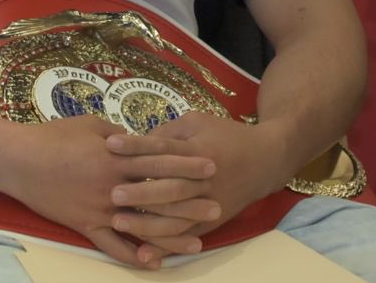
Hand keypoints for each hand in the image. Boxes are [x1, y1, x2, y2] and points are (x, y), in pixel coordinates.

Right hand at [0, 115, 219, 268]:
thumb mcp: (90, 124)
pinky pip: (113, 246)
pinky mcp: (86, 226)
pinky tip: (155, 263)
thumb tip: (139, 140)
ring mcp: (101, 208)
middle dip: (189, 200)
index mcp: (116, 155)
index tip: (211, 165)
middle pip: (159, 194)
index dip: (187, 163)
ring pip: (143, 225)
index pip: (160, 159)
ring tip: (198, 241)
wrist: (18, 160)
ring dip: (171, 234)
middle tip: (216, 206)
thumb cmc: (53, 136)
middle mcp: (113, 184)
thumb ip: (119, 134)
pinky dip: (134, 256)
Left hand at [106, 112, 284, 244]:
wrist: (265, 160)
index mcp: (201, 150)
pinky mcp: (210, 223)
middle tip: (113, 194)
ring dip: (147, 224)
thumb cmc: (225, 135)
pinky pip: (184, 237)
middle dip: (141, 192)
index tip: (110, 144)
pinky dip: (164, 246)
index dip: (137, 145)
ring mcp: (209, 205)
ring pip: (176, 219)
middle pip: (170, 188)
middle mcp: (205, 180)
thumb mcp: (197, 122)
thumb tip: (136, 145)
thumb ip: (168, 132)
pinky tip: (142, 253)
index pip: (164, 148)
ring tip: (118, 223)